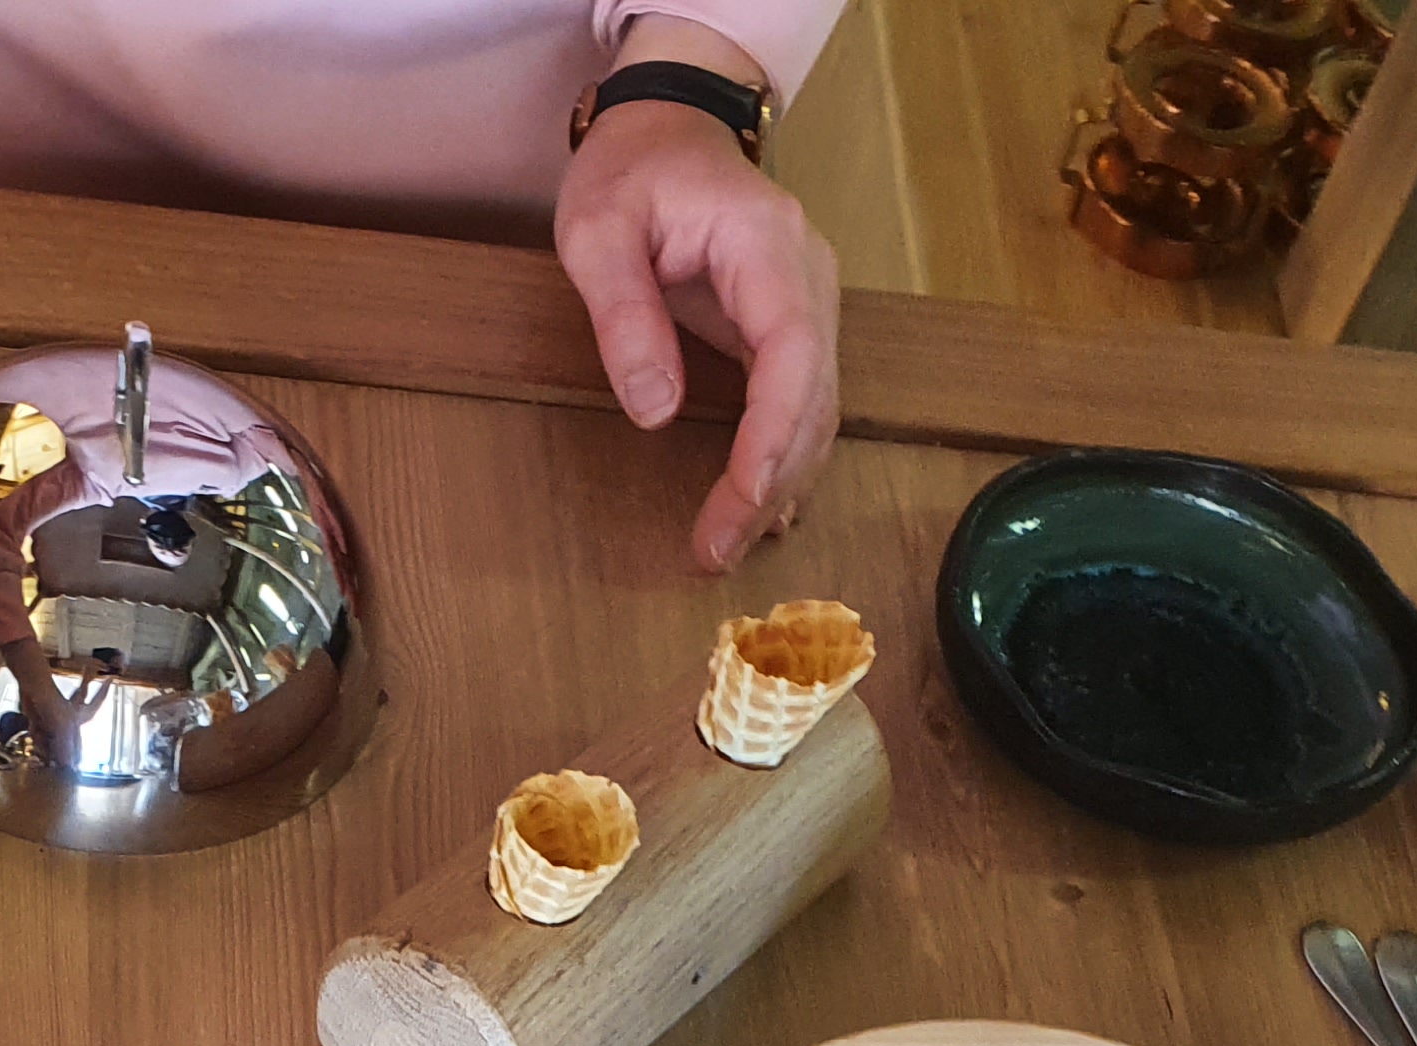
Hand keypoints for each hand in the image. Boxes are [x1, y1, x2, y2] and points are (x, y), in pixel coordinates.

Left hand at [555, 89, 841, 571]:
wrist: (667, 125)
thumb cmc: (630, 171)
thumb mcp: (598, 231)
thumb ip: (624, 316)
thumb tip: (656, 410)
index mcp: (768, 246)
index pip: (793, 357)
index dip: (771, 441)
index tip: (738, 504)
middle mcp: (809, 276)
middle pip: (815, 398)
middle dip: (772, 482)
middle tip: (717, 550)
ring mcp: (810, 301)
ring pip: (818, 409)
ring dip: (783, 481)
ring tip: (732, 543)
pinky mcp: (792, 325)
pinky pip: (803, 400)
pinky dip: (786, 457)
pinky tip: (764, 508)